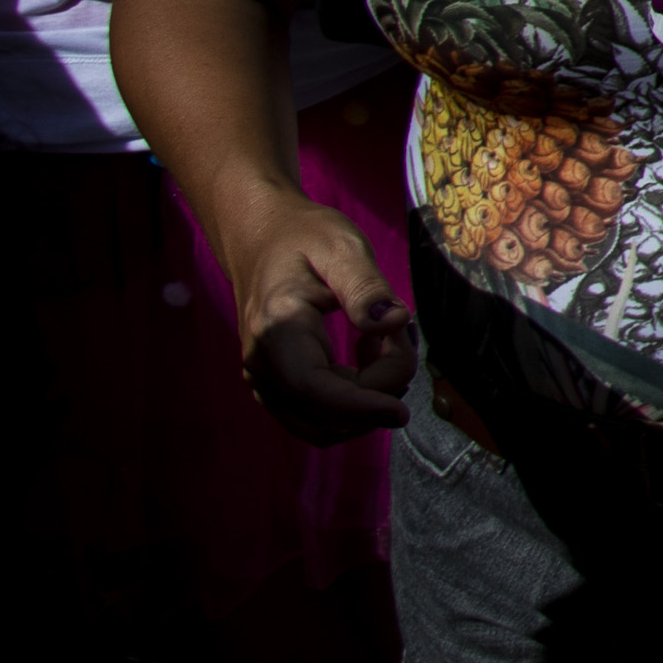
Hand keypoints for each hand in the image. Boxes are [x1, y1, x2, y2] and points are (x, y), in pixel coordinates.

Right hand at [223, 188, 414, 441]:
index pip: (313, 387)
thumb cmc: (305, 238)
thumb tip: (396, 323)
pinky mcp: (274, 388)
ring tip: (381, 343)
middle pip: (326, 411)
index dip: (359, 406)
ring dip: (367, 399)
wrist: (261, 240)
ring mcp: (263, 381)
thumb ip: (367, 287)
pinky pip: (319, 416)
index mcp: (277, 327)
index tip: (401, 412)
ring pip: (324, 424)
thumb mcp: (343, 247)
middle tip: (399, 335)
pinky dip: (353, 399)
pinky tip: (365, 357)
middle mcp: (262, 364)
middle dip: (378, 389)